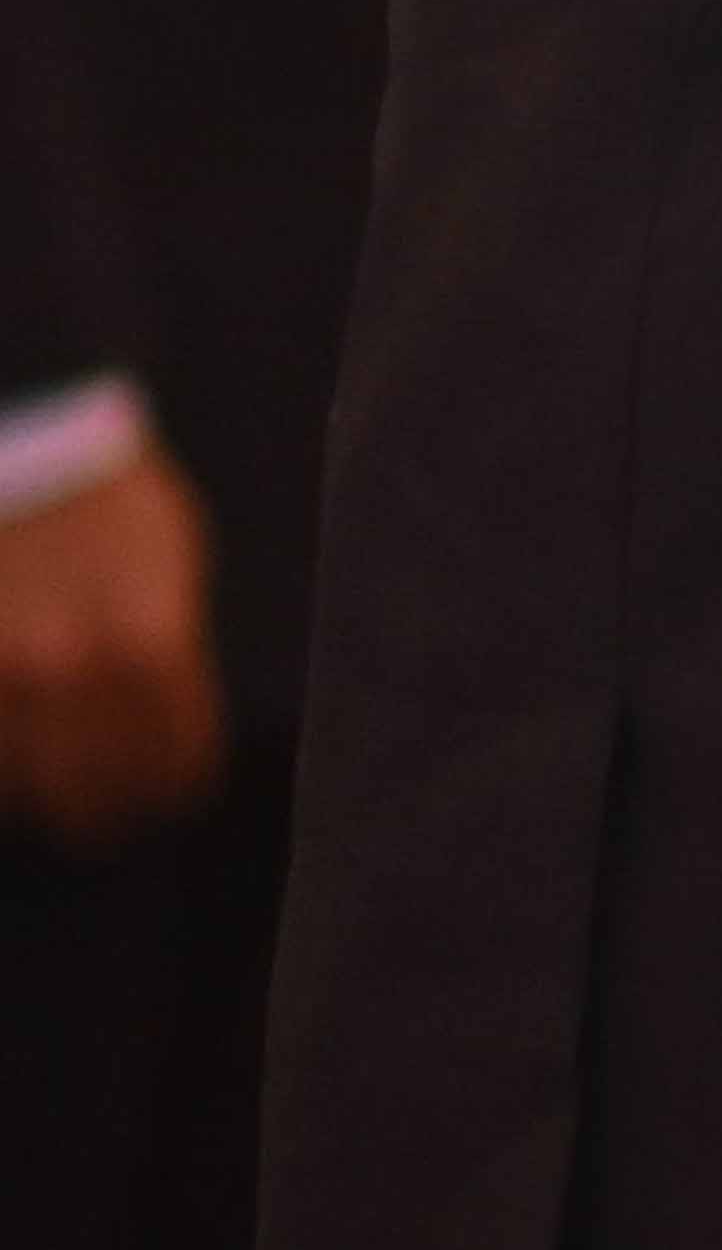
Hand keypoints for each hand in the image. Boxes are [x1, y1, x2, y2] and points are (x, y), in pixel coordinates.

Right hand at [0, 429, 223, 848]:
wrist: (25, 435)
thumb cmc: (107, 496)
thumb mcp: (173, 564)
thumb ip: (170, 651)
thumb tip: (169, 730)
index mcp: (150, 644)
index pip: (175, 764)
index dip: (176, 791)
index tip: (169, 799)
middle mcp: (69, 673)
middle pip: (95, 796)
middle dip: (111, 813)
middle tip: (111, 814)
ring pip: (22, 792)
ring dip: (43, 797)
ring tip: (56, 789)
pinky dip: (3, 769)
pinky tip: (18, 758)